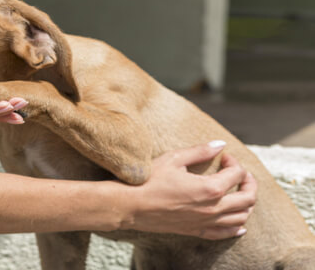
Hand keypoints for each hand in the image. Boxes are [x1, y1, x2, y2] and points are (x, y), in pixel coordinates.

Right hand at [124, 141, 256, 239]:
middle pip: (248, 198)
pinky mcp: (196, 231)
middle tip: (241, 173)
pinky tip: (239, 223)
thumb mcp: (173, 159)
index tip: (223, 156)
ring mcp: (206, 222)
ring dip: (246, 204)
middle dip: (249, 182)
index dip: (233, 162)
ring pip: (241, 217)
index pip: (236, 174)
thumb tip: (220, 144)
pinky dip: (237, 227)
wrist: (130, 206)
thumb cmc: (148, 181)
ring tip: (239, 193)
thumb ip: (200, 151)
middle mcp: (213, 208)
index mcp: (210, 188)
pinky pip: (225, 233)